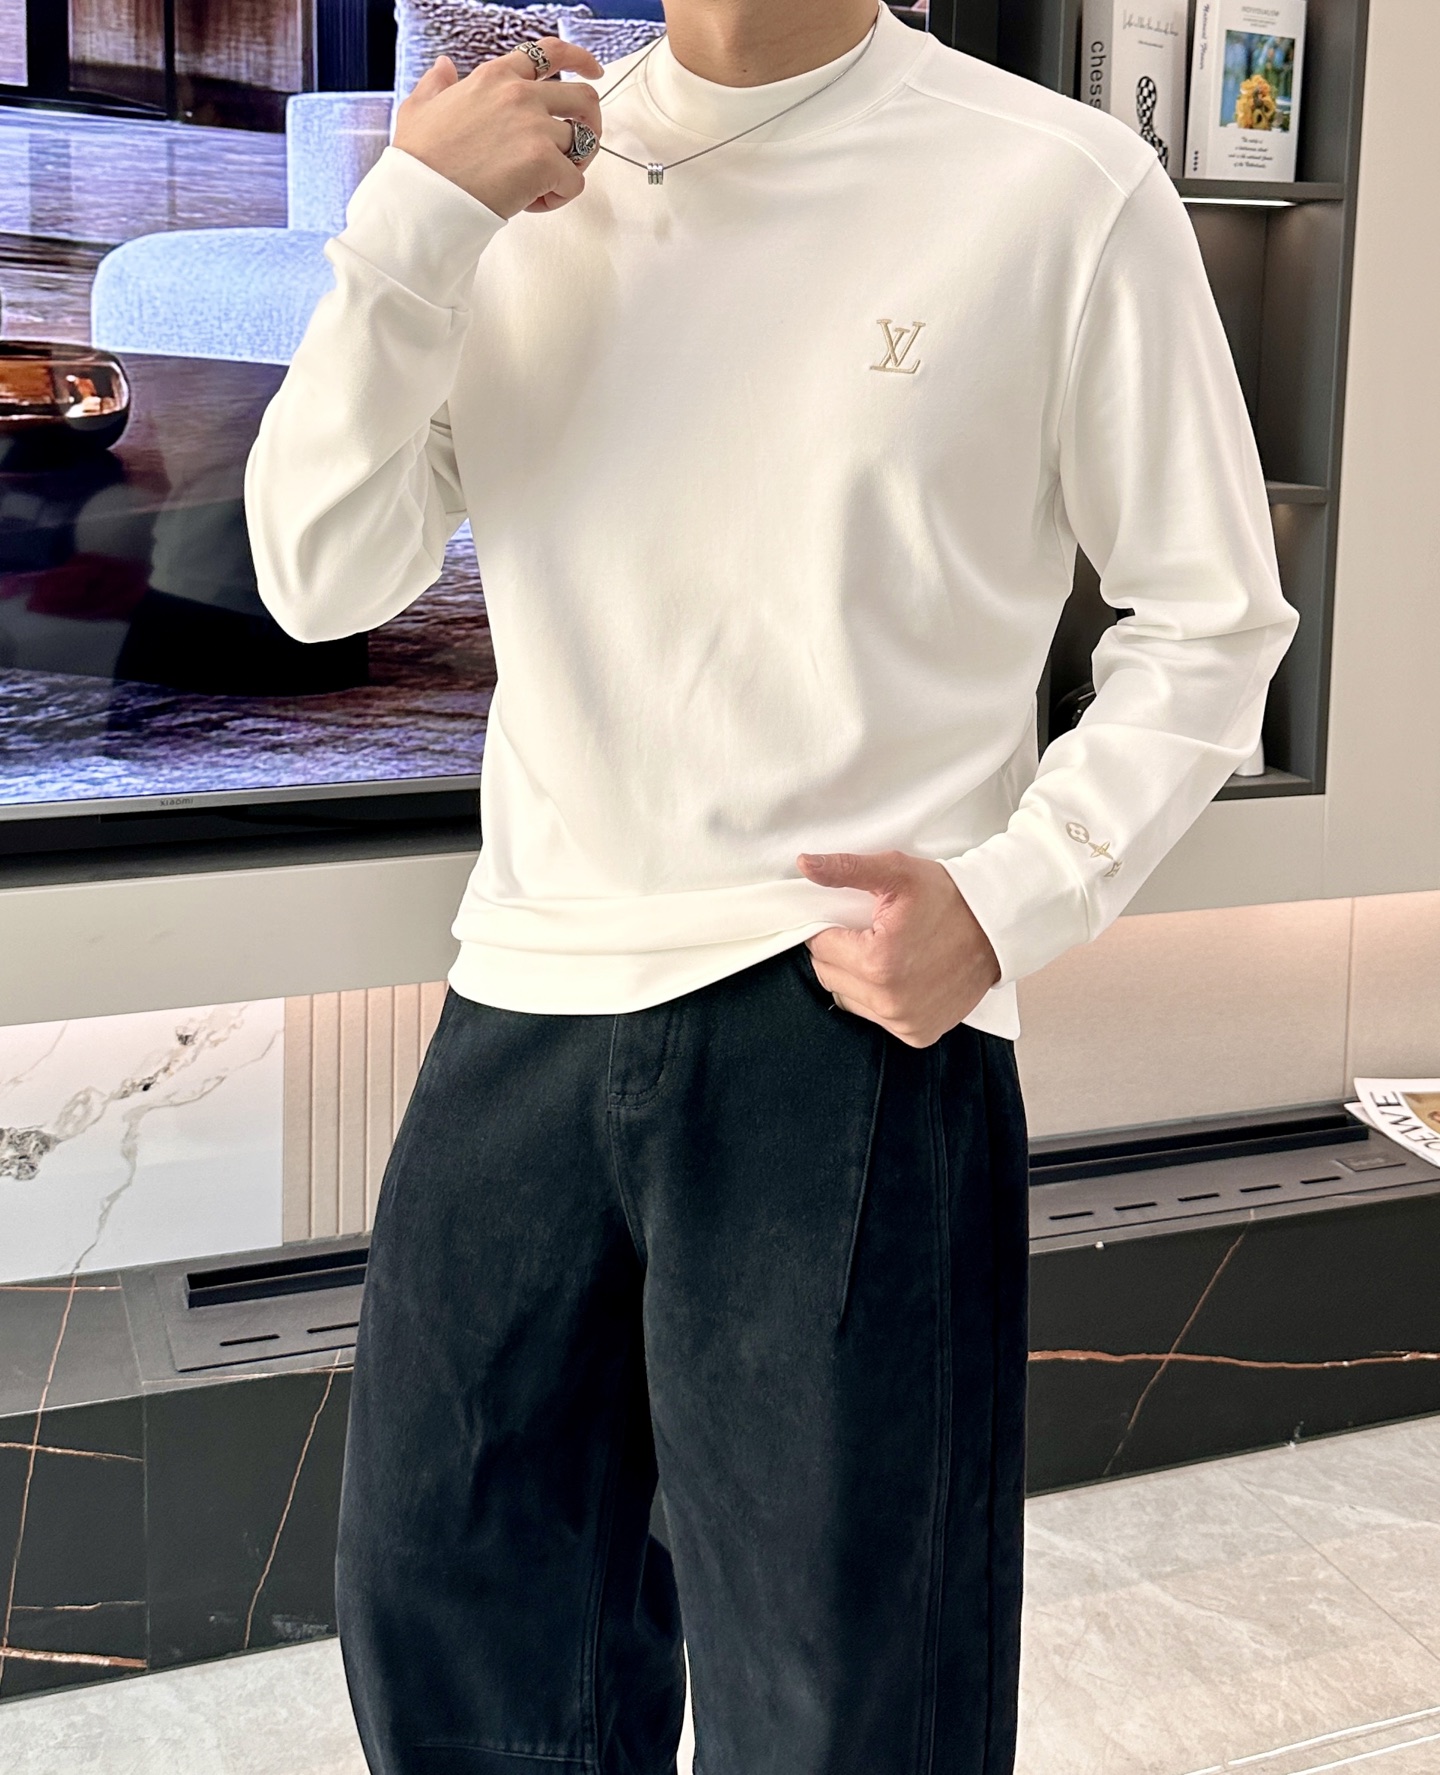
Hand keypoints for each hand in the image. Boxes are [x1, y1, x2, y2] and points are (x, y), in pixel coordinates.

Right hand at [392, 39, 603, 217]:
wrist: (423, 195)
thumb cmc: (420, 159)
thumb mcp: (420, 107)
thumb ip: (437, 84)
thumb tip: (444, 67)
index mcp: (496, 76)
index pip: (550, 52)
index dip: (579, 58)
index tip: (593, 70)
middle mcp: (520, 94)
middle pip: (583, 97)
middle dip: (591, 122)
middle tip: (581, 146)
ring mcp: (535, 126)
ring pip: (583, 144)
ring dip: (572, 167)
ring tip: (544, 184)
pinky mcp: (544, 162)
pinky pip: (574, 183)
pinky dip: (559, 198)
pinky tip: (531, 203)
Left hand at [797, 850, 1001, 1047]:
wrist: (998, 927)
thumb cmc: (950, 898)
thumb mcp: (898, 872)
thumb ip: (846, 869)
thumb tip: (806, 865)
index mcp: (877, 963)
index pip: (819, 946)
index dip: (831, 927)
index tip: (855, 918)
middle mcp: (889, 1002)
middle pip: (829, 974)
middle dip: (841, 951)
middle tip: (871, 932)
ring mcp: (904, 1022)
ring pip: (847, 997)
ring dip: (856, 977)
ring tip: (887, 953)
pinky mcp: (917, 1034)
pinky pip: (874, 1016)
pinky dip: (878, 997)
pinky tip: (900, 975)